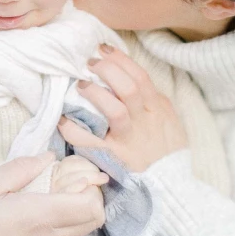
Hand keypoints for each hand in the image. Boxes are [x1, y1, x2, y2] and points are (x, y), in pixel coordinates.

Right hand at [0, 154, 104, 235]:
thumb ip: (21, 169)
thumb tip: (49, 157)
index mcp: (36, 217)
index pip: (91, 207)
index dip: (92, 188)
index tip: (76, 174)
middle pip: (93, 221)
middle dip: (88, 199)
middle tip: (65, 183)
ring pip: (78, 233)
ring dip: (72, 214)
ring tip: (44, 199)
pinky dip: (59, 229)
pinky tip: (32, 220)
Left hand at [59, 44, 187, 171]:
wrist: (171, 186)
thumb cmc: (168, 151)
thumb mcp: (170, 120)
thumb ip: (153, 100)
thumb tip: (132, 78)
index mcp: (157, 109)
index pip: (140, 77)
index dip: (119, 59)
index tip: (103, 49)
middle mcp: (144, 121)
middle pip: (128, 88)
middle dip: (107, 70)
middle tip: (90, 63)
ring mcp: (128, 140)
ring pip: (115, 110)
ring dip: (95, 94)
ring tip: (80, 85)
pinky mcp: (112, 158)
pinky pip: (89, 142)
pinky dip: (72, 129)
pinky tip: (63, 119)